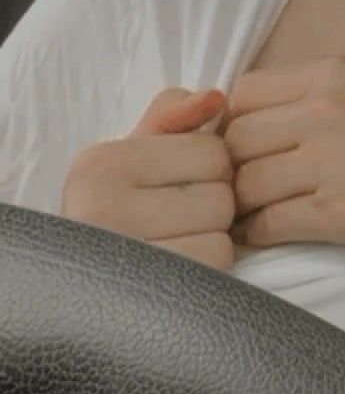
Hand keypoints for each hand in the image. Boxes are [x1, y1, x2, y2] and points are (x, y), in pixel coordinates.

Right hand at [61, 87, 236, 269]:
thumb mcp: (131, 155)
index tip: (184, 182)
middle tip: (184, 217)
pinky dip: (208, 270)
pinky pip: (212, 270)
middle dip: (213, 206)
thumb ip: (172, 117)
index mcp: (101, 164)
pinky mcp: (144, 295)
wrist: (75, 282)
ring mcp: (121, 257)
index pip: (211, 152)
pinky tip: (182, 268)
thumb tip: (216, 98)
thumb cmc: (113, 209)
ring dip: (212, 240)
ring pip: (221, 236)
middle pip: (220, 196)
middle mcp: (102, 207)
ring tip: (181, 241)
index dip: (211, 168)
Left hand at [220, 54, 344, 260]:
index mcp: (336, 75)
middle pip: (235, 139)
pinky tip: (267, 236)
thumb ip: (340, 92)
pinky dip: (258, 234)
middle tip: (241, 186)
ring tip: (249, 217)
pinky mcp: (339, 216)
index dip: (235, 121)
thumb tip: (295, 109)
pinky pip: (268, 224)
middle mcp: (323, 112)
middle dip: (231, 166)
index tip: (246, 144)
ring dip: (242, 204)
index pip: (245, 92)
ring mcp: (328, 164)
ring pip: (244, 184)